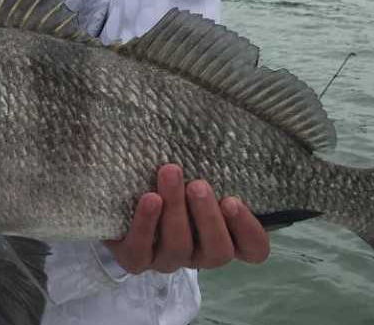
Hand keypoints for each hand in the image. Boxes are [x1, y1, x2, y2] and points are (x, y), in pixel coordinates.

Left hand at [104, 164, 268, 273]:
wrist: (121, 192)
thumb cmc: (167, 173)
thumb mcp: (192, 166)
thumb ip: (206, 157)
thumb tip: (215, 115)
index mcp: (221, 233)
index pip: (253, 248)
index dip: (248, 230)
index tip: (232, 200)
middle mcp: (198, 252)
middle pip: (217, 251)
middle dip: (208, 217)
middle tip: (198, 185)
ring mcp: (167, 258)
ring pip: (179, 247)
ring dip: (175, 209)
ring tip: (170, 173)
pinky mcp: (135, 258)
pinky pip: (141, 252)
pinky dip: (146, 224)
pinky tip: (149, 198)